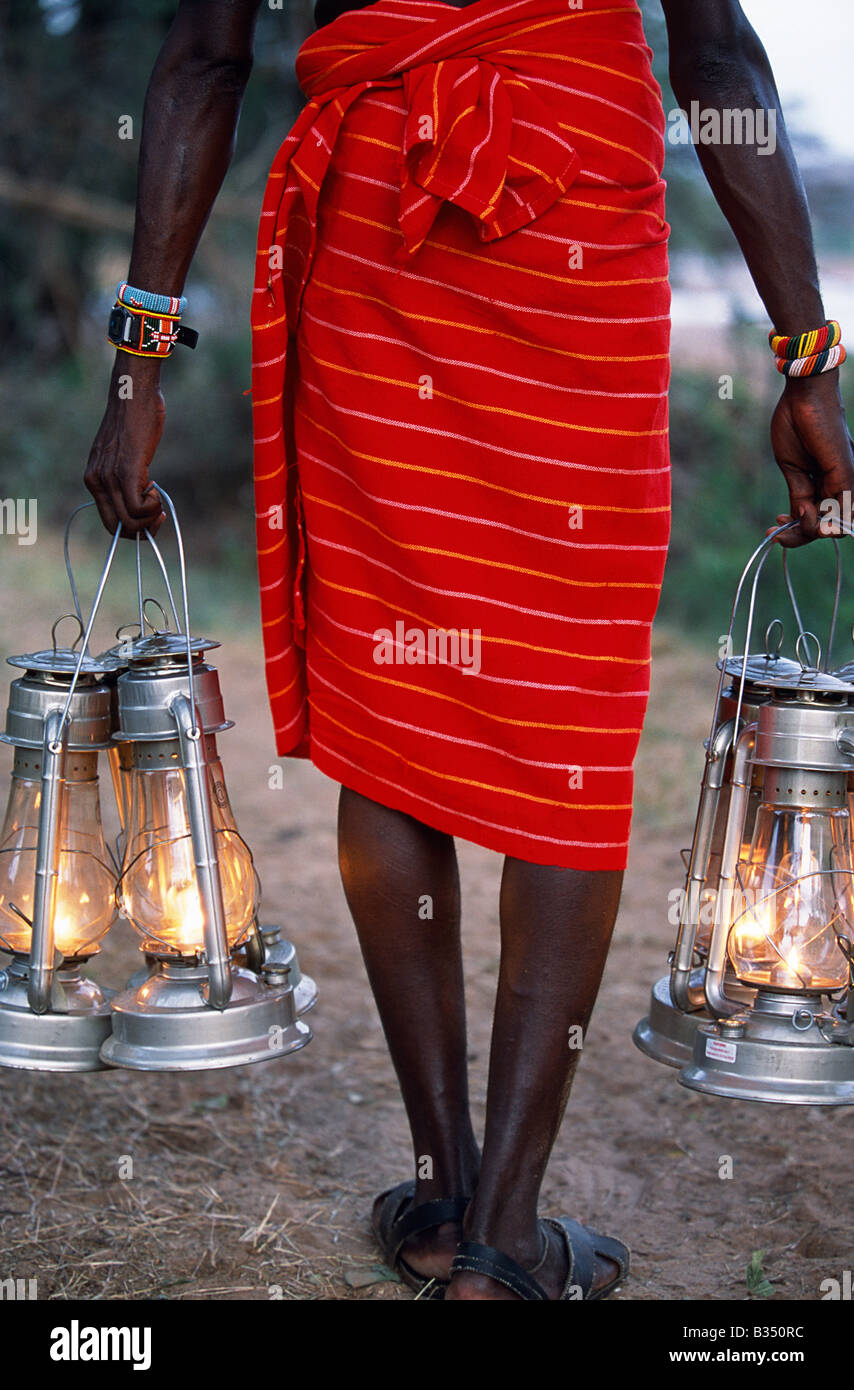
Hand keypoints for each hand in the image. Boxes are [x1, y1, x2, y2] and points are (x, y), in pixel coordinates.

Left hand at [84, 359, 166, 536]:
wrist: (132, 394)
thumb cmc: (134, 419)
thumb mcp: (120, 452)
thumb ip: (120, 473)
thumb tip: (137, 493)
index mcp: (93, 478)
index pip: (108, 521)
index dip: (132, 528)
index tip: (151, 514)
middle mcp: (96, 480)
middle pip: (118, 527)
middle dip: (143, 530)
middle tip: (159, 513)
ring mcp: (109, 478)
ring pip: (129, 522)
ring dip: (151, 517)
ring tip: (157, 497)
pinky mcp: (126, 472)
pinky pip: (137, 508)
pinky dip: (152, 506)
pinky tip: (156, 487)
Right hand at [768, 369, 853, 546]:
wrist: (803, 396)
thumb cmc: (795, 424)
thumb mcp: (793, 468)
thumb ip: (799, 495)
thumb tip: (800, 521)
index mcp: (829, 481)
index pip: (822, 518)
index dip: (800, 530)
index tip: (776, 527)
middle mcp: (842, 483)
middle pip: (830, 526)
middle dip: (801, 536)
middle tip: (776, 532)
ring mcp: (846, 479)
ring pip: (838, 525)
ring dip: (808, 533)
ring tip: (782, 525)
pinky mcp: (845, 474)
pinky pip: (841, 511)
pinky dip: (818, 521)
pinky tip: (797, 514)